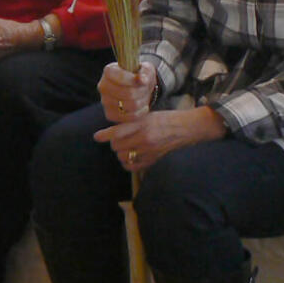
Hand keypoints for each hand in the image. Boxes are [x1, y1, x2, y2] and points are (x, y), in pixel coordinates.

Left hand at [94, 105, 226, 172]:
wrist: (186, 128)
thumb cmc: (166, 119)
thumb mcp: (147, 115)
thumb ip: (131, 122)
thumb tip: (113, 131)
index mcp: (142, 124)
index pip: (118, 131)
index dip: (105, 135)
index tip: (97, 137)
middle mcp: (144, 138)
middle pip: (117, 146)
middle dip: (115, 143)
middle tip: (118, 140)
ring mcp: (149, 151)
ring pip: (123, 157)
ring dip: (121, 153)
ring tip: (125, 148)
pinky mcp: (153, 160)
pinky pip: (133, 167)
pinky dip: (128, 163)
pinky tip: (130, 157)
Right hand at [99, 61, 157, 121]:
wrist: (137, 89)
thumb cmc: (140, 76)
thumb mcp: (146, 69)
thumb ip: (145, 72)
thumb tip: (142, 79)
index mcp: (109, 71)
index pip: (119, 76)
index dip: (133, 80)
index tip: (142, 80)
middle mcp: (103, 86)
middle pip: (129, 93)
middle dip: (142, 91)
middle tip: (145, 88)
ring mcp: (105, 102)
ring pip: (131, 105)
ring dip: (142, 101)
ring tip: (143, 96)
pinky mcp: (110, 114)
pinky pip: (131, 116)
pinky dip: (140, 112)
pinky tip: (142, 106)